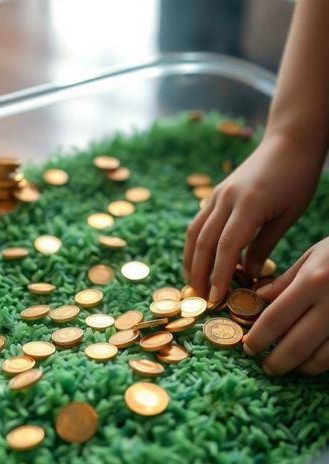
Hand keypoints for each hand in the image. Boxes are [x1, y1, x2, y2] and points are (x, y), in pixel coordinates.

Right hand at [183, 133, 320, 301]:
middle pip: (203, 242)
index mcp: (248, 204)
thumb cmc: (296, 178)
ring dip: (191, 262)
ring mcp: (217, 195)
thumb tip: (248, 274)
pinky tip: (199, 262)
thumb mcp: (288, 216)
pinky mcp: (215, 194)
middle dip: (199, 273)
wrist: (288, 141)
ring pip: (194, 233)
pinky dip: (195, 246)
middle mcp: (225, 199)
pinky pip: (198, 224)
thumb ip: (264, 246)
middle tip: (202, 299)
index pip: (226, 247)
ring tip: (195, 285)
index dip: (218, 275)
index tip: (216, 298)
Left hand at [243, 238, 328, 375]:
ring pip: (321, 360)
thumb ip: (286, 280)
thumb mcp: (315, 255)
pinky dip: (323, 364)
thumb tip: (258, 299)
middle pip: (295, 346)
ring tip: (288, 367)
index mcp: (313, 281)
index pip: (275, 318)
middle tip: (265, 366)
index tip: (247, 348)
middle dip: (275, 362)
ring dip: (300, 368)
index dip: (257, 338)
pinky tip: (313, 362)